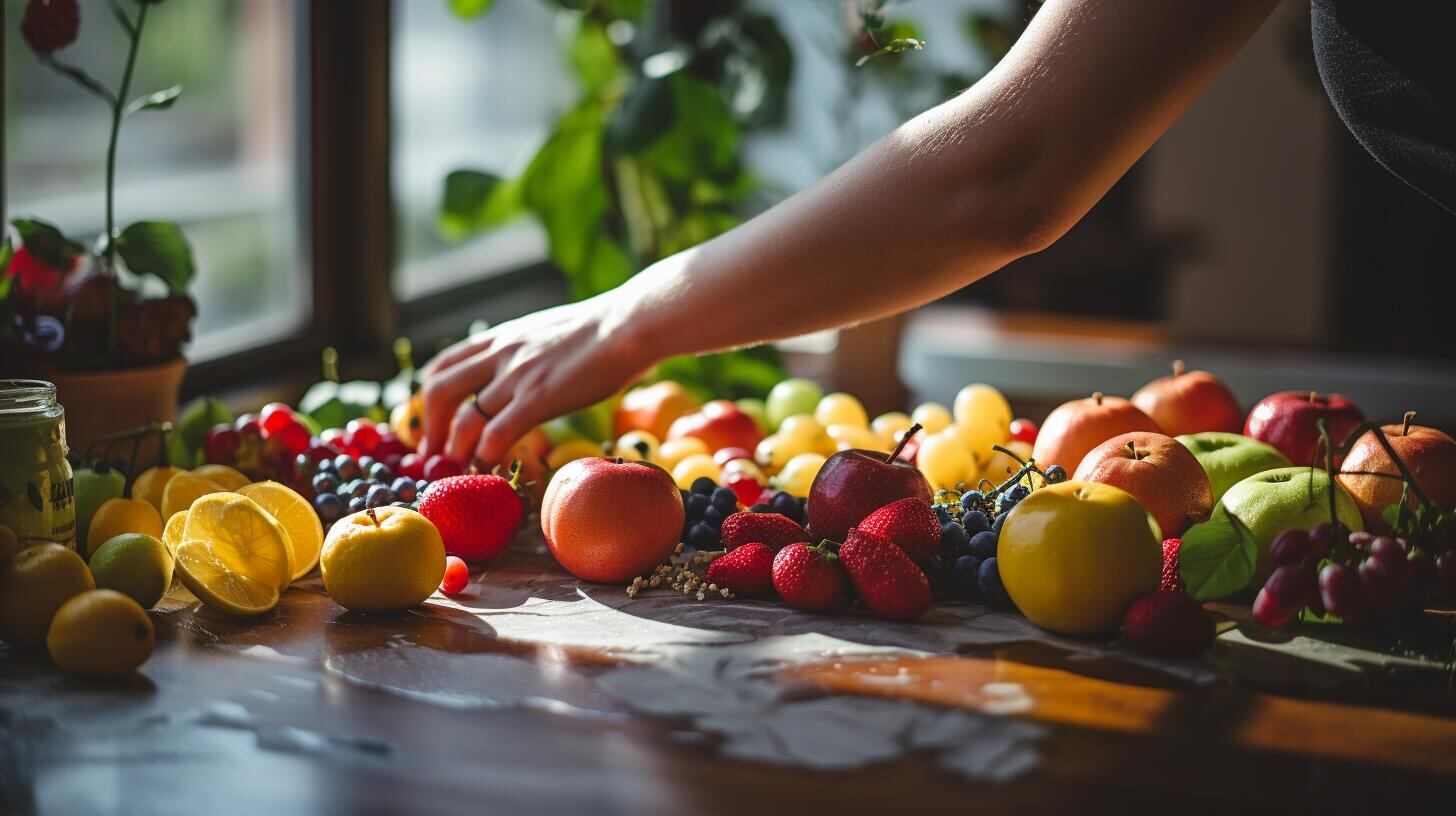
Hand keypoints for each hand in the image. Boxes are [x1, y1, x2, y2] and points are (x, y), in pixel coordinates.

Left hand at [420, 296, 648, 466]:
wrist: (627, 323)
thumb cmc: (601, 330)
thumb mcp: (546, 331)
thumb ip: (525, 350)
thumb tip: (524, 369)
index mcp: (500, 338)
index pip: (443, 364)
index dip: (428, 397)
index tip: (432, 422)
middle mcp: (499, 356)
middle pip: (439, 391)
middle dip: (430, 427)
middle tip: (434, 454)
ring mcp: (516, 377)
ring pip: (465, 419)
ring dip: (456, 451)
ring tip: (459, 471)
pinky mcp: (538, 399)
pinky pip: (497, 435)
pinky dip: (486, 457)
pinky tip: (491, 470)